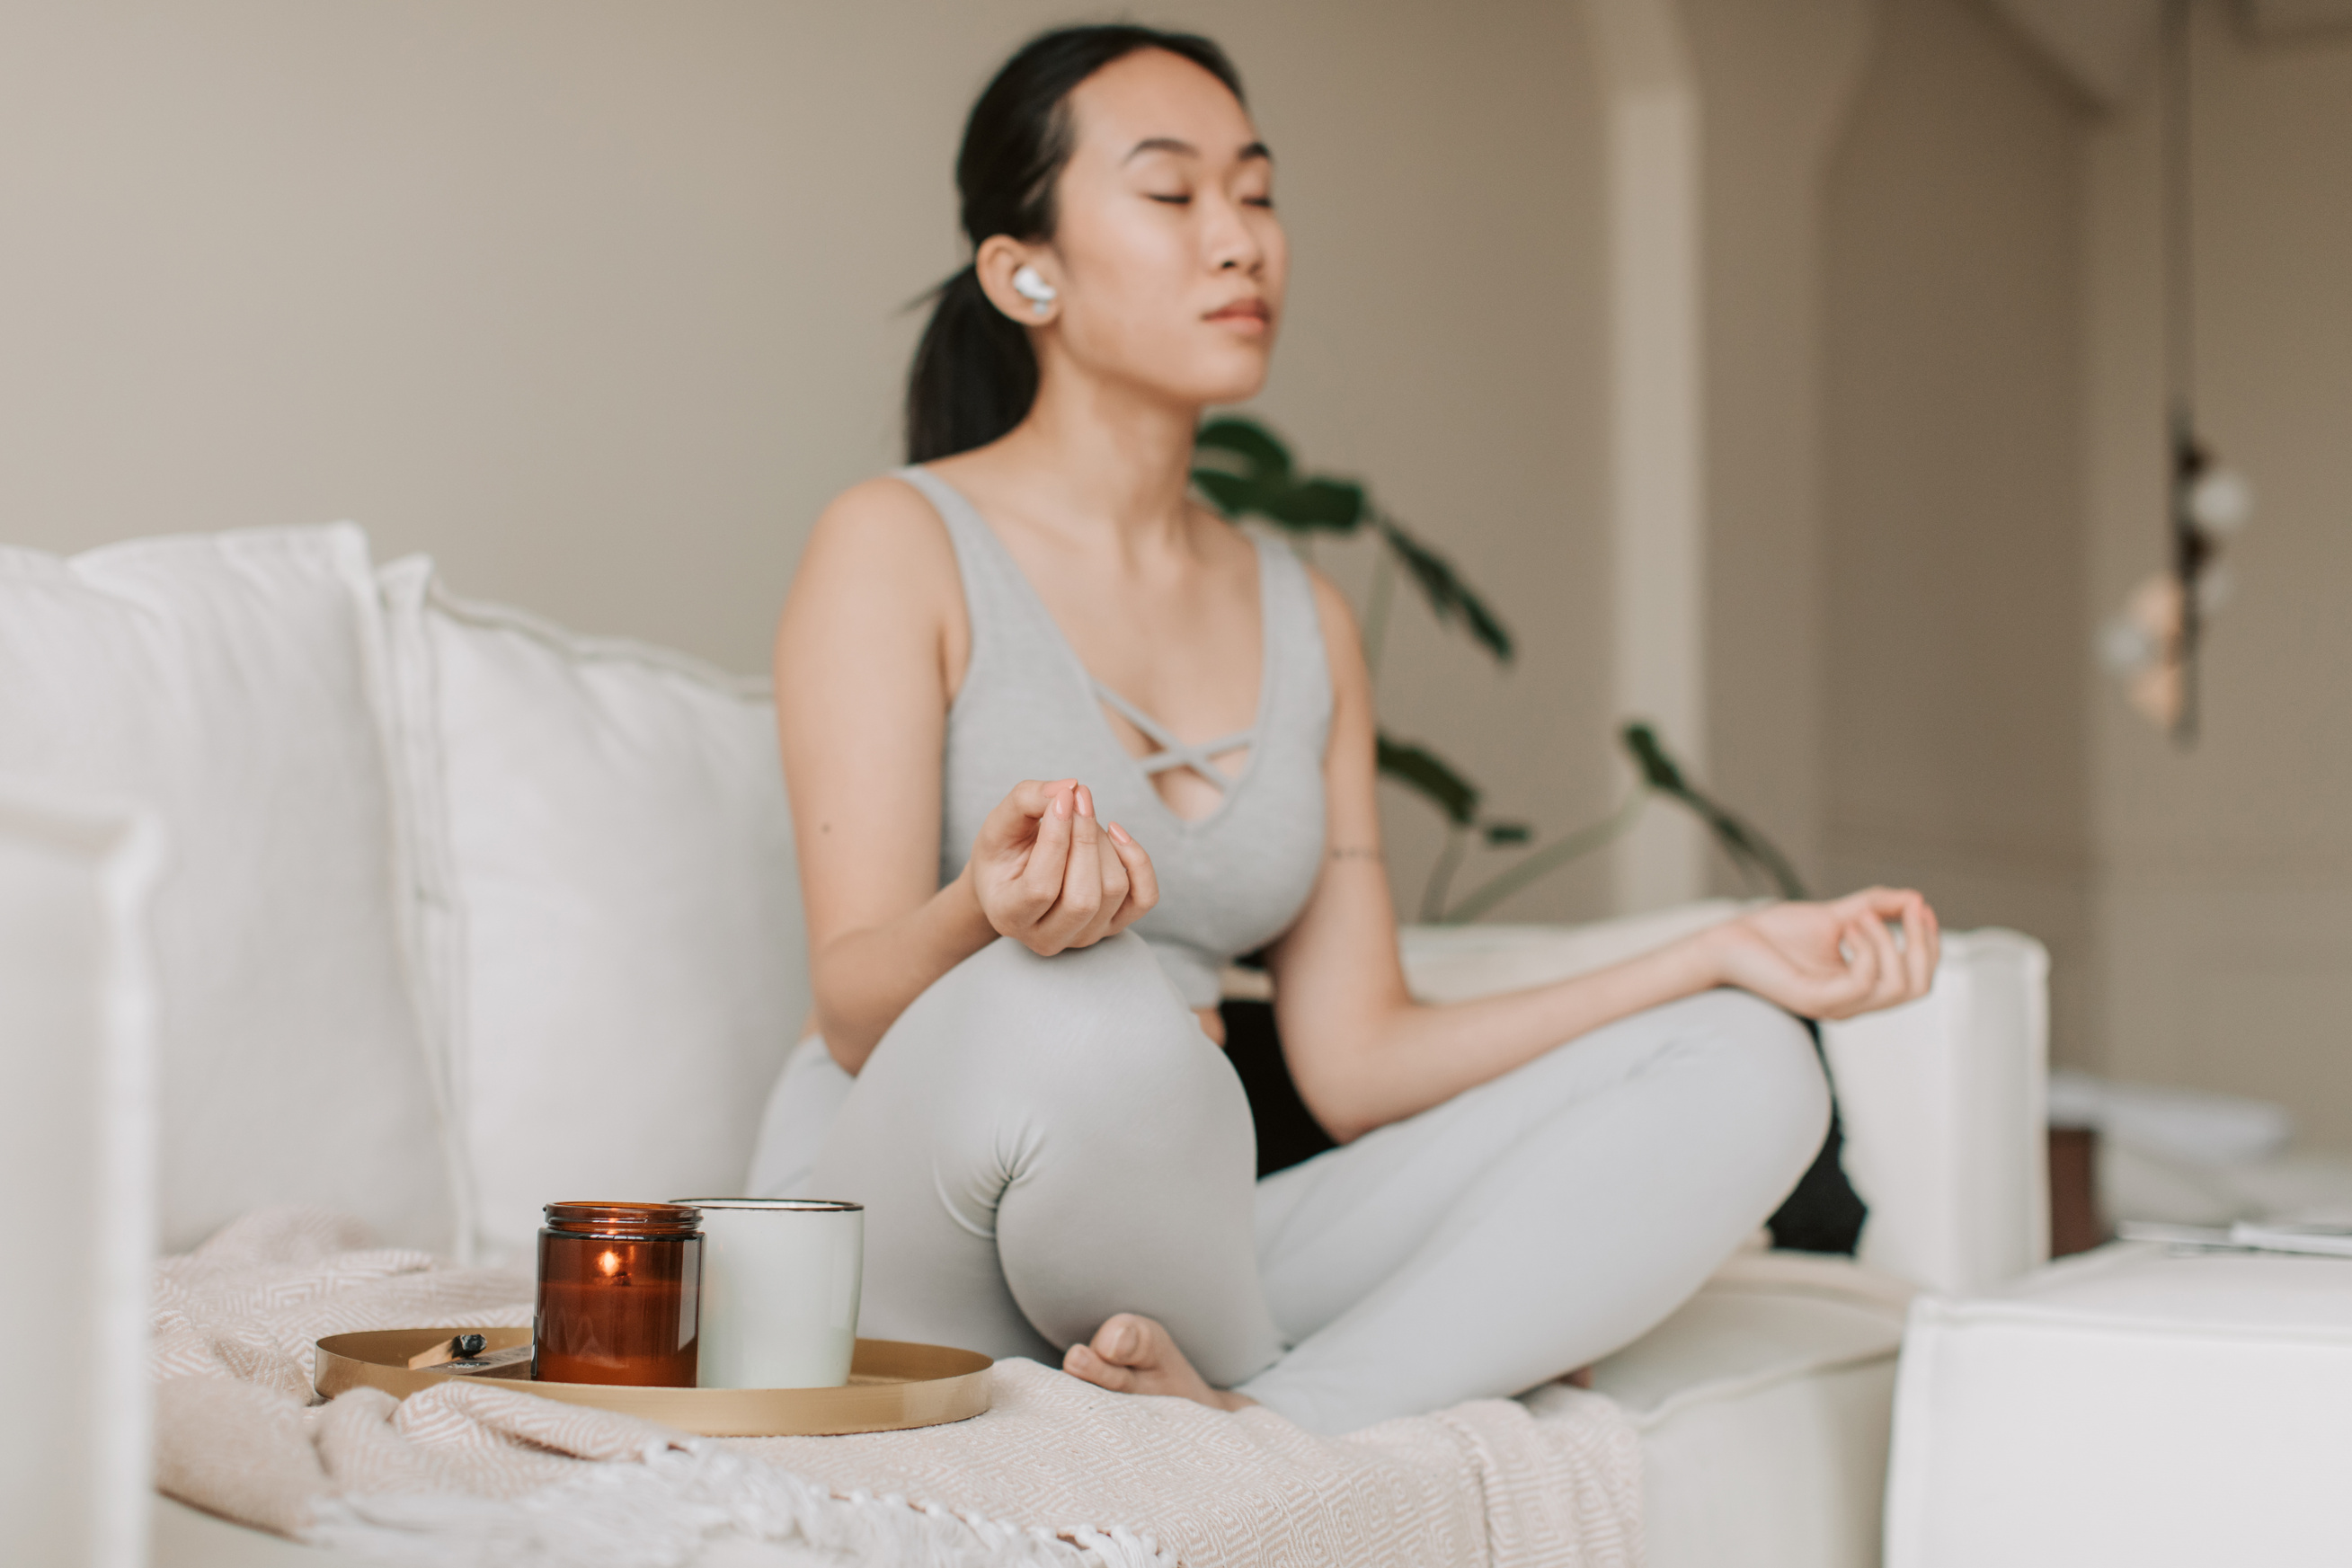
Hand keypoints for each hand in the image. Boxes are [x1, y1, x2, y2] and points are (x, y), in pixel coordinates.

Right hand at [967, 779, 1159, 956]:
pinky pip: (1144, 897)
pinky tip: (1117, 836)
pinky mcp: (1113, 926)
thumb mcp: (1000, 823)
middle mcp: (1047, 938)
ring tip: (1084, 819)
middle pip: (1084, 897)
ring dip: (1105, 842)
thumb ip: (1026, 799)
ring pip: (1113, 891)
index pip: (1041, 887)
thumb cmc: (1005, 852)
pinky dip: (1138, 861)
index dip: (1056, 838)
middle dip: (1085, 838)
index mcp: (1008, 916)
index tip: (1063, 796)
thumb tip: (1069, 788)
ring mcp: (1083, 936)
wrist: (1015, 878)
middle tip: (1078, 799)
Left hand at [1701, 887, 1939, 1020]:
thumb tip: (1914, 898)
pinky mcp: (1813, 1000)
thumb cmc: (1773, 934)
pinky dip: (1865, 949)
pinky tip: (1847, 927)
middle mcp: (1851, 1003)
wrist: (1728, 941)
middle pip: (1917, 988)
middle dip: (1922, 944)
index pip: (1917, 979)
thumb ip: (1874, 907)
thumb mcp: (1835, 916)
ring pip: (1895, 988)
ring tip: (1862, 915)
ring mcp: (1833, 1005)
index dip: (1928, 944)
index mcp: (1859, 988)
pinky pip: (1862, 983)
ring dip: (1889, 942)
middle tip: (1909, 909)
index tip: (1920, 906)